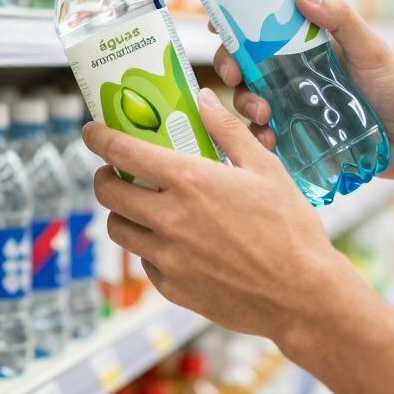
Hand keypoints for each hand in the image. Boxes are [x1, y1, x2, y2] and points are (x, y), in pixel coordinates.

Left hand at [83, 88, 371, 341]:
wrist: (302, 294)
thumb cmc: (290, 227)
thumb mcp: (265, 168)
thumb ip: (227, 131)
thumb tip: (204, 99)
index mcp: (189, 182)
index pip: (123, 151)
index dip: (99, 137)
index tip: (91, 131)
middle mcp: (169, 220)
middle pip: (108, 194)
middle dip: (104, 177)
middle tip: (116, 172)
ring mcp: (168, 258)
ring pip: (118, 230)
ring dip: (122, 213)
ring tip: (141, 207)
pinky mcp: (173, 288)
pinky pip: (145, 261)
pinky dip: (150, 247)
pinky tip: (173, 242)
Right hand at [213, 0, 393, 183]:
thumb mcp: (371, 49)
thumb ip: (340, 19)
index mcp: (308, 43)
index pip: (263, 25)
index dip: (235, 22)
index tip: (217, 24)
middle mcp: (295, 70)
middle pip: (246, 61)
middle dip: (231, 65)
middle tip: (234, 75)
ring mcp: (295, 103)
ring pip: (250, 96)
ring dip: (244, 102)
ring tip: (262, 115)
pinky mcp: (298, 134)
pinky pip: (265, 133)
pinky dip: (258, 136)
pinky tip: (266, 140)